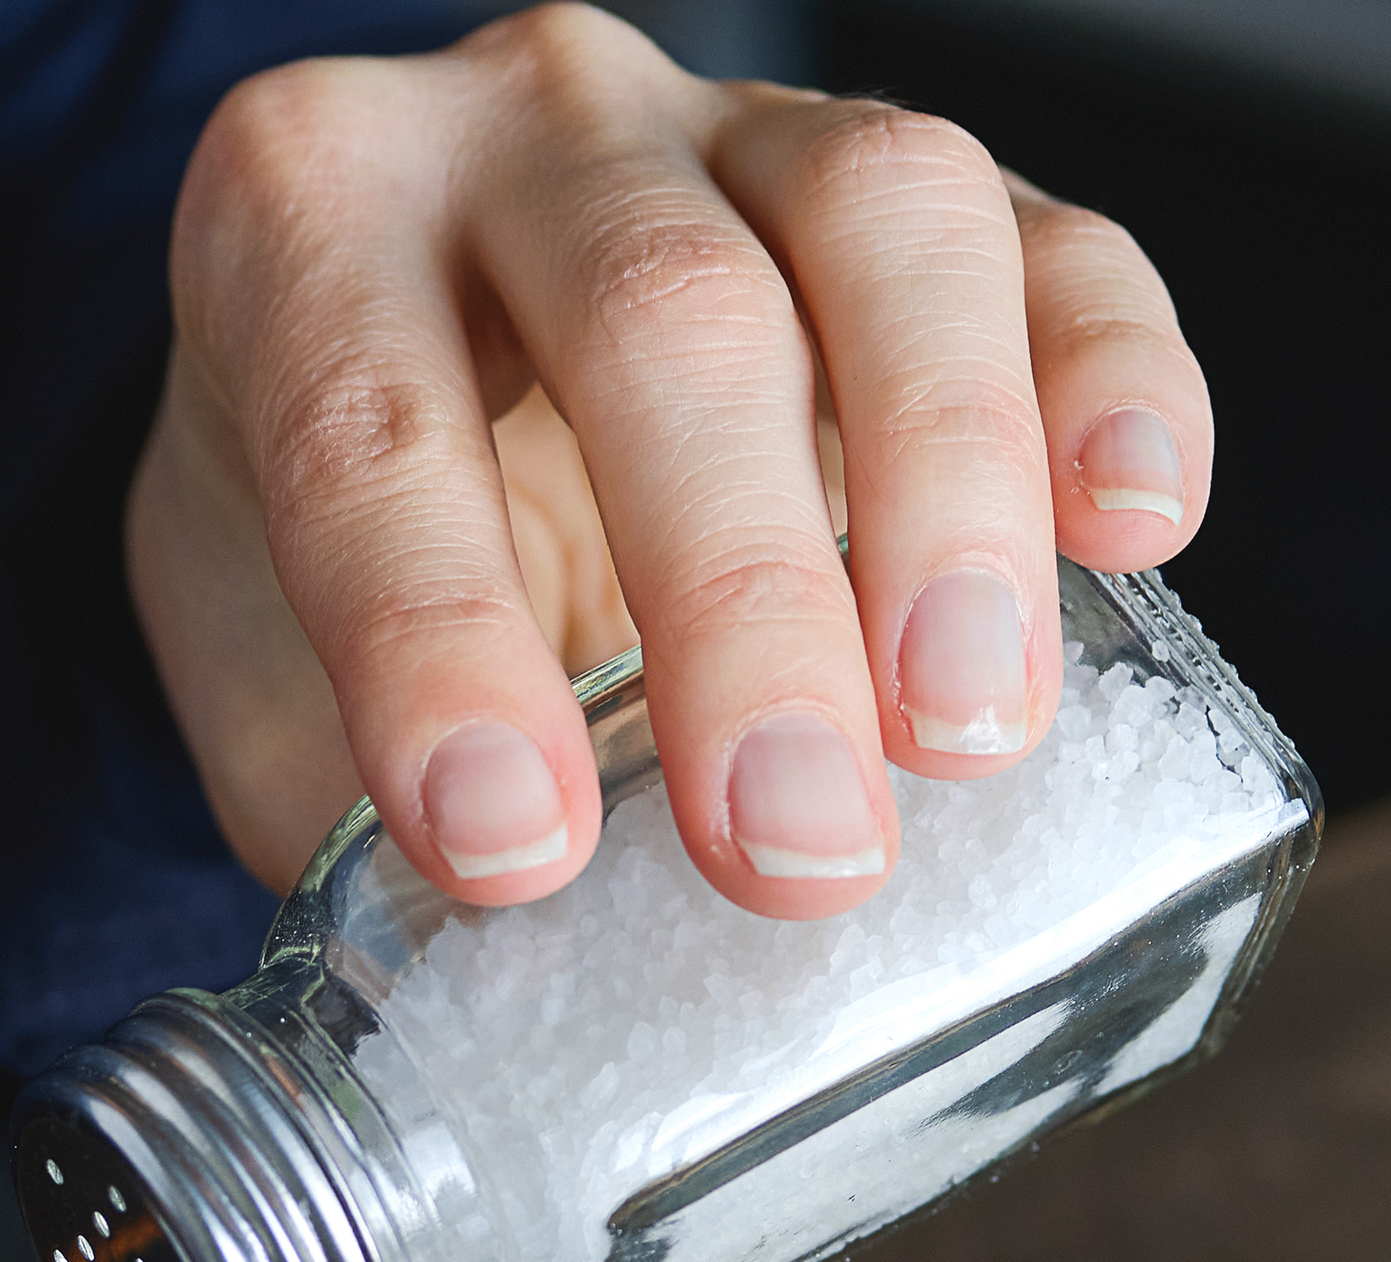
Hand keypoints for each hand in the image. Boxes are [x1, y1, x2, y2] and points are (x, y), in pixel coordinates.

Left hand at [127, 4, 1208, 914]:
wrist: (397, 381)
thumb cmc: (323, 534)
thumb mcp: (254, 663)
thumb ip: (346, 802)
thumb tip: (495, 1004)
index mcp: (301, 220)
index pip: (367, 423)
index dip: (440, 647)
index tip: (511, 851)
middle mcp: (519, 128)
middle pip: (664, 317)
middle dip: (742, 602)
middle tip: (799, 843)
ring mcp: (737, 128)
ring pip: (884, 227)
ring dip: (949, 488)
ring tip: (965, 726)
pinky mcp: (923, 186)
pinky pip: (1053, 238)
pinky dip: (1113, 379)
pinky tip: (1136, 534)